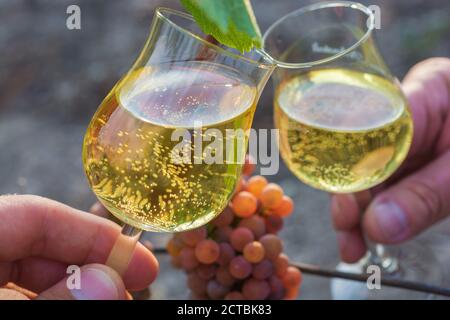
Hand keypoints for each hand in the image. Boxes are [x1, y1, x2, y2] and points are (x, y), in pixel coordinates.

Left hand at [0, 195, 158, 298]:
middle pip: (39, 244)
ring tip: (118, 298)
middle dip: (93, 263)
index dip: (92, 233)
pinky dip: (58, 297)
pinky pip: (21, 291)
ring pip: (33, 272)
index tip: (137, 256)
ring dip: (82, 285)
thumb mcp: (6, 315)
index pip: (35, 214)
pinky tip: (90, 304)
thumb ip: (54, 299)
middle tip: (134, 283)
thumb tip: (109, 283)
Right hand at [331, 58, 449, 262]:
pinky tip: (364, 235)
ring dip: (358, 211)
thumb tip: (377, 225)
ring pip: (367, 172)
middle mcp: (406, 111)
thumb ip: (427, 195)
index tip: (347, 203)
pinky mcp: (407, 160)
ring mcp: (404, 137)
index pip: (373, 122)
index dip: (354, 162)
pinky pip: (383, 185)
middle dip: (352, 194)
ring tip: (353, 245)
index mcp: (428, 90)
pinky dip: (374, 212)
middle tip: (347, 229)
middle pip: (362, 150)